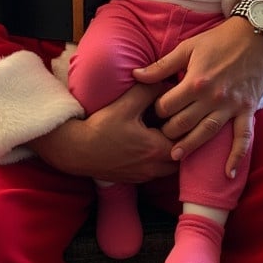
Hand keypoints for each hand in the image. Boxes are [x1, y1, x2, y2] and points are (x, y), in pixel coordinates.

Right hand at [29, 82, 175, 182]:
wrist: (77, 150)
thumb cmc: (101, 128)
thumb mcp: (126, 104)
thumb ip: (149, 91)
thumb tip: (166, 82)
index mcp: (156, 149)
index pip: (185, 140)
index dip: (185, 127)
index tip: (181, 114)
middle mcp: (153, 168)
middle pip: (180, 157)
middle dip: (181, 142)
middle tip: (175, 125)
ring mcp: (143, 176)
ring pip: (168, 167)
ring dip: (169, 153)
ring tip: (163, 135)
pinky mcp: (133, 180)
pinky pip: (155, 172)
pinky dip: (157, 161)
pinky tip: (148, 146)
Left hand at [132, 15, 262, 172]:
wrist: (254, 36)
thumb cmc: (218, 40)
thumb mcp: (187, 48)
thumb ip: (162, 66)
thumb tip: (136, 76)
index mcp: (195, 81)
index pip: (168, 105)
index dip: (157, 110)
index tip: (153, 112)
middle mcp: (213, 97)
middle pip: (185, 123)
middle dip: (169, 130)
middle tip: (159, 135)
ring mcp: (231, 106)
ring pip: (207, 133)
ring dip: (191, 146)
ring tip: (175, 157)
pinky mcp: (247, 110)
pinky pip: (243, 137)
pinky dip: (236, 156)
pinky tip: (227, 173)